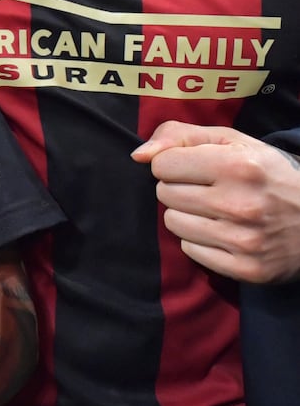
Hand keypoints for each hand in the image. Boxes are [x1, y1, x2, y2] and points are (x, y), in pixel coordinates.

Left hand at [132, 121, 299, 283]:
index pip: (162, 165)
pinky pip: (190, 250)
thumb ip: (180, 136)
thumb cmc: (269, 174)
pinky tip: (223, 232)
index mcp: (237, 166)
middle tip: (208, 190)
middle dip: (180, 188)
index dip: (175, 164)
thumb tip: (138, 156)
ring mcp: (243, 240)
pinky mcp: (247, 269)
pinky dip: (200, 241)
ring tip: (215, 210)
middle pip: (165, 194)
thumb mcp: (233, 142)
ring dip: (187, 215)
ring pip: (173, 223)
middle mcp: (240, 204)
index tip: (196, 168)